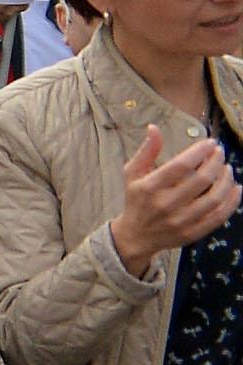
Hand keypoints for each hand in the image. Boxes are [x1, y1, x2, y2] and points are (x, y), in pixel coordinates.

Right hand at [113, 124, 240, 273]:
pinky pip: (219, 216)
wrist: (135, 236)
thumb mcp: (132, 174)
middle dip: (216, 161)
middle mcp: (165, 204)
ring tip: (227, 168)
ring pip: (214, 197)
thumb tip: (154, 128)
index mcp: (149, 187)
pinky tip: (235, 188)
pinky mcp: (192, 233)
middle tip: (220, 152)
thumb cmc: (136, 200)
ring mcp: (180, 221)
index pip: (181, 165)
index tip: (210, 143)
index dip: (200, 151)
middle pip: (202, 179)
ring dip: (226, 180)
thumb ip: (146, 151)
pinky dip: (232, 201)